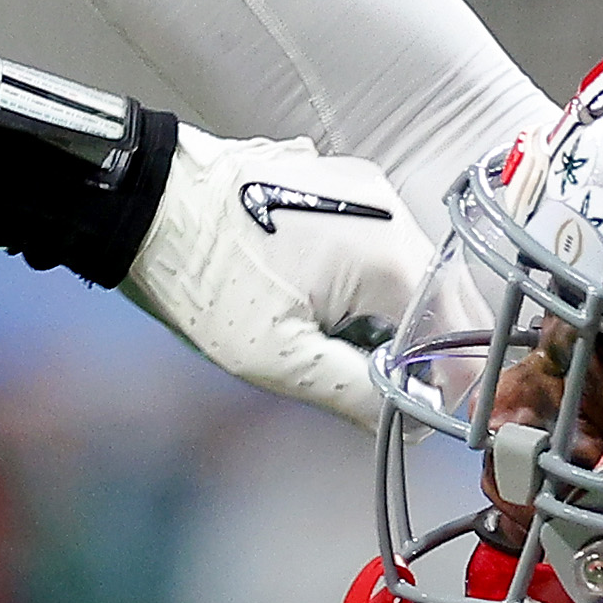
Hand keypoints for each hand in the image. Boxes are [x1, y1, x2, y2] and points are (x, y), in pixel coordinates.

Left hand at [122, 142, 429, 431]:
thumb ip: (355, 391)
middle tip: (390, 388)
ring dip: (392, 312)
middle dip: (423, 346)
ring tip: (347, 347)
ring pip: (406, 264)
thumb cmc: (205, 277)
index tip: (426, 412)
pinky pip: (374, 239)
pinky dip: (366, 280)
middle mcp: (390, 208)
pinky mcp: (333, 181)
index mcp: (391, 251)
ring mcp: (362, 187)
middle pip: (438, 292)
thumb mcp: (280, 357)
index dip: (449, 377)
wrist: (145, 200)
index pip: (457, 325)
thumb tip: (406, 421)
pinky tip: (325, 304)